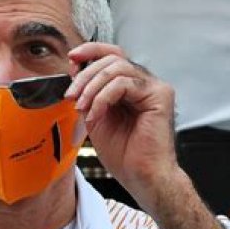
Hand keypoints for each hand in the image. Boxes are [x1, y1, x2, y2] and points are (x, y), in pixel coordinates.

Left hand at [67, 44, 229, 228]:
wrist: (141, 177)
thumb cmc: (123, 154)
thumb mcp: (95, 117)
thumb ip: (88, 94)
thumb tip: (75, 69)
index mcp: (131, 86)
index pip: (112, 55)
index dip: (91, 51)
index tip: (71, 58)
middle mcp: (144, 83)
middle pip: (112, 58)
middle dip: (85, 75)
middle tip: (70, 96)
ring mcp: (154, 87)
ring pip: (117, 68)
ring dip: (91, 87)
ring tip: (81, 107)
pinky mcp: (159, 95)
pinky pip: (124, 83)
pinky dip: (103, 97)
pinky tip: (96, 115)